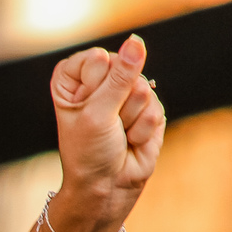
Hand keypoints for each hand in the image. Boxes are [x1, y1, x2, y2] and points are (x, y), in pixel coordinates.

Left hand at [51, 34, 166, 227]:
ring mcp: (125, 95)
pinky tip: (132, 142)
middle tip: (107, 126)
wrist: (106, 189)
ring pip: (144, 88)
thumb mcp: (97, 112)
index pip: (97, 58)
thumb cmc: (88, 153)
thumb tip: (137, 42)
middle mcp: (100, 82)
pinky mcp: (148, 110)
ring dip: (132, 119)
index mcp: (74, 78)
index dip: (96, 86)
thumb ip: (120, 77)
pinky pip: (157, 107)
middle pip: (125, 69)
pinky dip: (144, 129)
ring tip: (118, 136)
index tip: (85, 110)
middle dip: (118, 103)